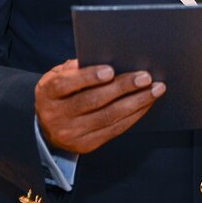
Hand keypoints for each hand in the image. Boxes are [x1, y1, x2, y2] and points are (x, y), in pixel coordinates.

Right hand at [35, 59, 165, 154]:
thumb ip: (77, 67)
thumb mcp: (58, 75)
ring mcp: (71, 133)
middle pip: (93, 101)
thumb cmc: (60, 92)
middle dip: (122, 87)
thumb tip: (108, 58)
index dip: (88, 77)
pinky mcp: (86, 145)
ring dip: (136, 102)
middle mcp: (56, 115)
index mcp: (47, 93)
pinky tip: (146, 103)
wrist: (46, 127)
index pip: (66, 84)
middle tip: (145, 77)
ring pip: (108, 117)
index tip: (110, 70)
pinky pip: (114, 129)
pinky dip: (133, 115)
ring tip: (154, 89)